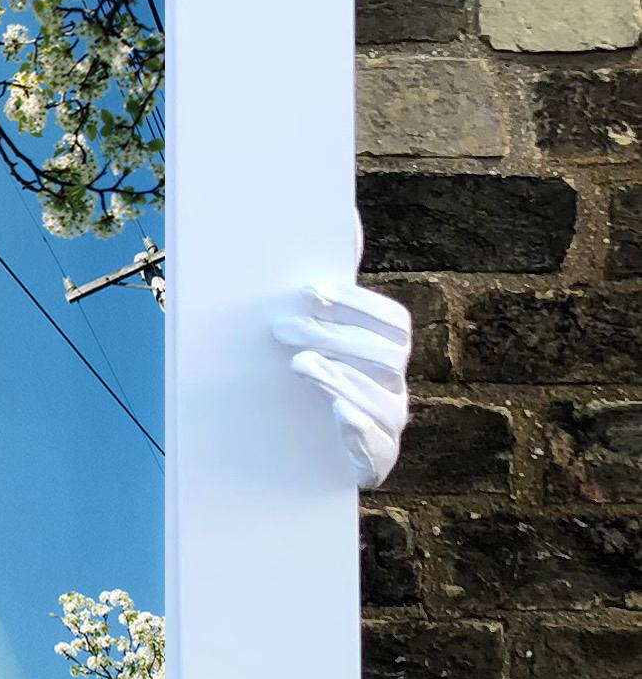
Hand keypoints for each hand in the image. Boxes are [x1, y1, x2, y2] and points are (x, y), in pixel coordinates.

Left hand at [272, 281, 411, 490]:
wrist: (305, 451)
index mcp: (389, 351)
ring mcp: (388, 424)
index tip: (311, 291)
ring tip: (298, 364)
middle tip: (282, 327)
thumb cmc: (312, 377)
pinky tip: (338, 413)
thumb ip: (327, 290)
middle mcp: (396, 386)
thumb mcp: (317, 336)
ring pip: (380, 399)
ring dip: (339, 377)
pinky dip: (358, 428)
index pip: (393, 322)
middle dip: (335, 336)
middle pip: (386, 356)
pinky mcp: (374, 461)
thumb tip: (343, 217)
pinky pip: (377, 446)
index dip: (357, 303)